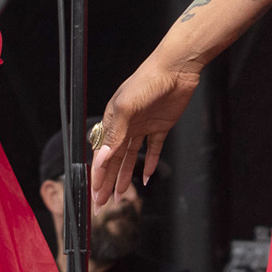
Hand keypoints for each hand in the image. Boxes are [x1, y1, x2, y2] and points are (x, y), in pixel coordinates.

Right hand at [89, 53, 201, 203]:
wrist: (177, 68)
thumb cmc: (148, 81)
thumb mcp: (127, 108)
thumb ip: (115, 135)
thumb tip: (101, 158)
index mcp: (113, 119)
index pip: (102, 153)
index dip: (98, 175)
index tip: (95, 194)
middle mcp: (126, 125)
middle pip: (115, 159)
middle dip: (108, 181)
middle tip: (103, 203)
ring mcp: (143, 126)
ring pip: (131, 158)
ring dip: (125, 176)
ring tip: (120, 195)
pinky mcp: (161, 127)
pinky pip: (153, 150)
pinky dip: (149, 164)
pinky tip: (145, 178)